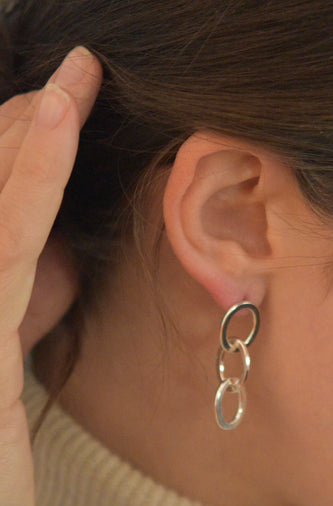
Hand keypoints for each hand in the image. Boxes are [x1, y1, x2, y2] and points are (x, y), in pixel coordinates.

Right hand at [0, 47, 101, 505]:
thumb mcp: (15, 350)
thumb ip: (28, 295)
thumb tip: (57, 249)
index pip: (1, 202)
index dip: (27, 146)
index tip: (67, 102)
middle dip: (28, 128)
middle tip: (76, 79)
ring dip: (32, 135)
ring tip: (72, 81)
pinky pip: (8, 239)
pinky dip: (33, 177)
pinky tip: (56, 122)